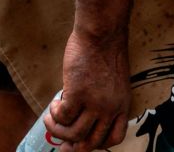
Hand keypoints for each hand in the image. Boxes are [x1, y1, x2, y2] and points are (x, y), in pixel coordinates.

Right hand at [44, 28, 131, 151]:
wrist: (102, 32)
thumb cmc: (106, 51)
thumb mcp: (114, 81)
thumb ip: (105, 99)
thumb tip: (85, 113)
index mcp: (122, 104)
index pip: (114, 137)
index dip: (98, 144)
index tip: (84, 141)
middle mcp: (111, 108)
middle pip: (91, 142)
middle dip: (73, 146)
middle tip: (61, 145)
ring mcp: (95, 103)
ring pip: (74, 134)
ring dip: (58, 129)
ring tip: (50, 118)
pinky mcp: (78, 93)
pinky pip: (63, 117)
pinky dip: (54, 114)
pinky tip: (54, 103)